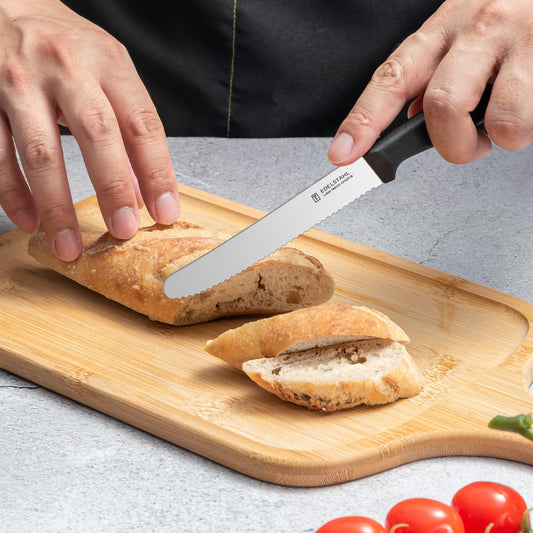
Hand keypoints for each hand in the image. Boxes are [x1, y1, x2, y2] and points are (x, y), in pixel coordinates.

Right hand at [0, 0, 178, 259]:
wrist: (6, 2)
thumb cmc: (67, 45)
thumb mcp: (108, 70)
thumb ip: (127, 125)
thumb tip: (141, 191)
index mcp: (108, 62)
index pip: (143, 125)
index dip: (157, 173)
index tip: (165, 213)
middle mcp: (66, 68)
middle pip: (96, 135)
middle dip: (112, 188)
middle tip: (123, 231)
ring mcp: (20, 82)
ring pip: (41, 152)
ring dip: (56, 206)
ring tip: (70, 246)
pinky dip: (13, 193)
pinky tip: (30, 220)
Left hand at [328, 0, 532, 166]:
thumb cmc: (507, 17)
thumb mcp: (461, 34)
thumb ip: (433, 73)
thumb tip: (410, 118)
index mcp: (442, 29)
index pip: (391, 79)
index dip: (364, 121)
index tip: (344, 153)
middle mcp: (476, 29)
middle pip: (441, 105)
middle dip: (452, 144)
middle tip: (464, 145)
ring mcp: (518, 40)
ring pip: (497, 120)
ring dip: (498, 139)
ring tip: (505, 123)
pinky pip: (530, 118)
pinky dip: (527, 129)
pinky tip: (528, 106)